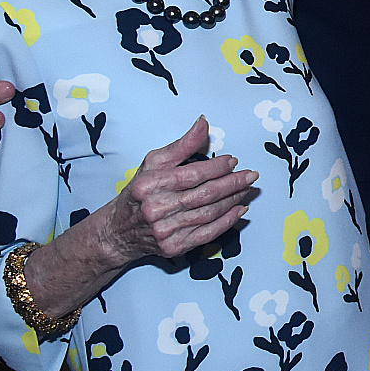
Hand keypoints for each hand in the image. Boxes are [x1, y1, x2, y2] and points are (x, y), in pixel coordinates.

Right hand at [99, 116, 256, 264]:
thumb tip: (204, 123)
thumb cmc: (139, 193)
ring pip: (209, 213)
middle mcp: (157, 208)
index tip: (233, 161)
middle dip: (232, 183)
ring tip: (246, 188)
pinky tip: (239, 210)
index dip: (217, 167)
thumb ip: (182, 145)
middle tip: (250, 175)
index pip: (192, 174)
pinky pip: (208, 233)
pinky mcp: (174, 247)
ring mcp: (165, 230)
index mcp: (150, 185)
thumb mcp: (154, 163)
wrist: (118, 231)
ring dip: (233, 200)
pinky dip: (227, 221)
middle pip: (205, 194)